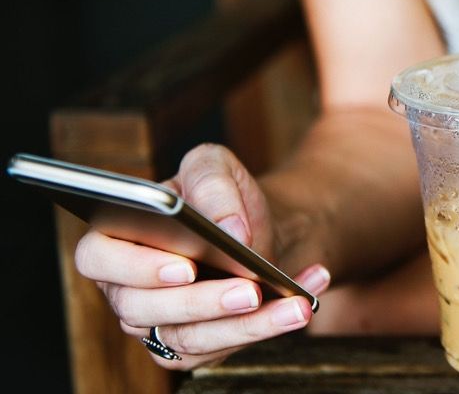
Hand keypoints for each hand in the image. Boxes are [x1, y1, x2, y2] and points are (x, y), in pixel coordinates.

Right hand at [73, 144, 330, 368]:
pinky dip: (270, 326)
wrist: (256, 227)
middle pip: (145, 309)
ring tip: (294, 305)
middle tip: (249, 289)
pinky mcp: (192, 347)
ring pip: (190, 338)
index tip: (185, 266)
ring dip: (248, 325)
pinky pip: (225, 347)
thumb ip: (213, 184)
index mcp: (115, 238)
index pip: (99, 258)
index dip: (136, 266)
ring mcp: (157, 323)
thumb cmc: (222, 197)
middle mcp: (127, 288)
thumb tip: (229, 229)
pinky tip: (303, 302)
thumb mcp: (216, 167)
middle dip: (202, 301)